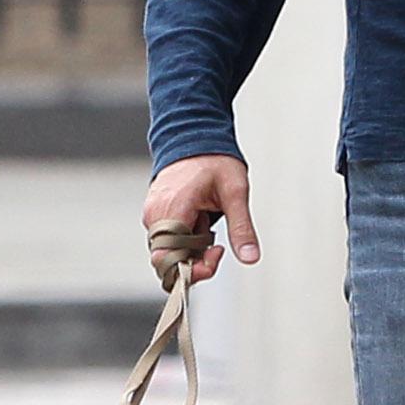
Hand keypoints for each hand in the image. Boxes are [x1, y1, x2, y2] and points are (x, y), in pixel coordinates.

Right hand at [143, 155, 257, 283]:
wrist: (196, 136)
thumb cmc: (214, 160)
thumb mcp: (236, 192)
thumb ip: (242, 228)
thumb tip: (251, 257)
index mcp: (171, 210)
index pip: (169, 261)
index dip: (195, 268)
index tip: (218, 252)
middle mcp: (155, 216)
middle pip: (167, 261)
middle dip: (195, 262)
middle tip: (217, 246)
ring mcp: (153, 215)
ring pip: (168, 252)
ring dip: (191, 249)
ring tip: (208, 223)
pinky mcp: (156, 215)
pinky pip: (167, 240)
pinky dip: (186, 239)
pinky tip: (200, 221)